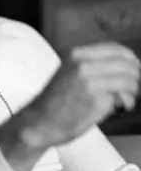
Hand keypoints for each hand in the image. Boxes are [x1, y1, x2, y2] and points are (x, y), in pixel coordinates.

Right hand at [16, 41, 140, 150]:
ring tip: (126, 100)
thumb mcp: (69, 72)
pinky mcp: (95, 99)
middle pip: (127, 63)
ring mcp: (90, 81)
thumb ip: (93, 66)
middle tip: (134, 87)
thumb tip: (125, 66)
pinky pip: (124, 96)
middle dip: (135, 76)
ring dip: (133, 90)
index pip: (116, 49)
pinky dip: (127, 102)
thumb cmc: (55, 101)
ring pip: (129, 79)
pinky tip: (120, 108)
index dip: (131, 60)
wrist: (39, 121)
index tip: (135, 69)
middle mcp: (83, 64)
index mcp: (77, 54)